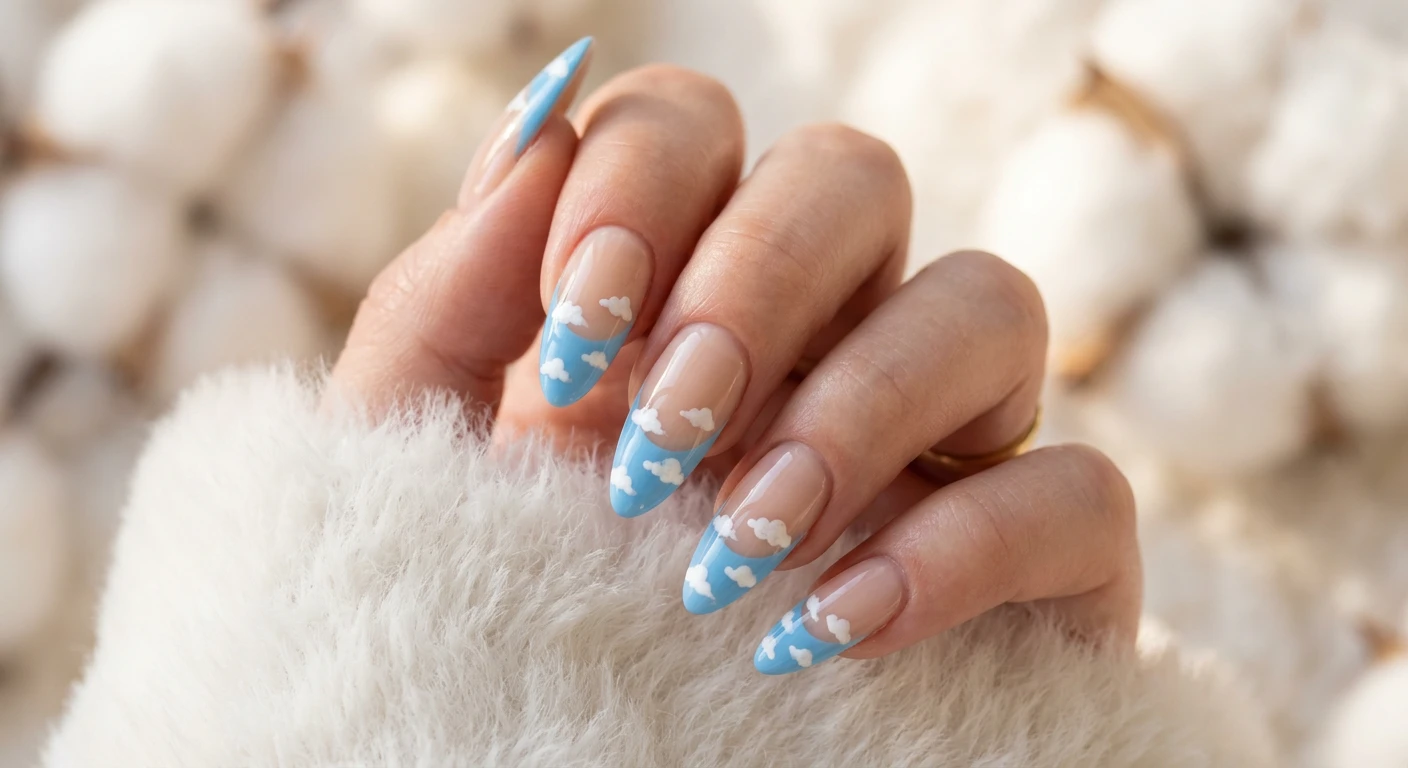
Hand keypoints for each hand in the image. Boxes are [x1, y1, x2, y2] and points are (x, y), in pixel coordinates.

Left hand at [329, 38, 1139, 673]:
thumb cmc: (501, 616)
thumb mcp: (435, 462)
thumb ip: (450, 303)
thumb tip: (534, 132)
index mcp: (673, 291)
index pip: (693, 128)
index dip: (642, 184)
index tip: (581, 327)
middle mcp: (820, 335)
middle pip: (852, 176)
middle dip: (758, 280)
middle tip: (668, 431)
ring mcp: (943, 439)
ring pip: (990, 300)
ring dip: (863, 402)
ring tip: (746, 539)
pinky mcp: (1042, 564)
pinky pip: (1077, 488)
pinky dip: (964, 546)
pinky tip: (836, 629)